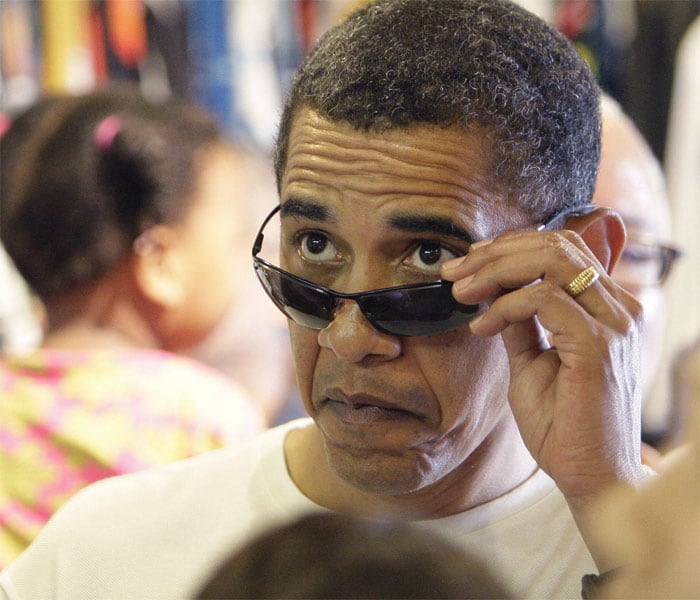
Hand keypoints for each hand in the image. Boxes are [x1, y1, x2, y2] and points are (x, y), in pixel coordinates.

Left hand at [441, 222, 645, 502]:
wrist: (588, 475)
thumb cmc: (562, 424)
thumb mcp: (530, 362)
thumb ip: (520, 323)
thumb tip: (493, 291)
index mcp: (606, 308)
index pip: (561, 248)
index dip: (509, 246)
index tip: (468, 264)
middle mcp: (617, 308)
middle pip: (555, 244)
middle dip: (494, 252)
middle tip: (453, 272)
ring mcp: (612, 325)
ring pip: (551, 260)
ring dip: (494, 271)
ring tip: (460, 291)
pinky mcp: (598, 346)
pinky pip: (544, 299)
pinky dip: (504, 307)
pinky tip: (482, 327)